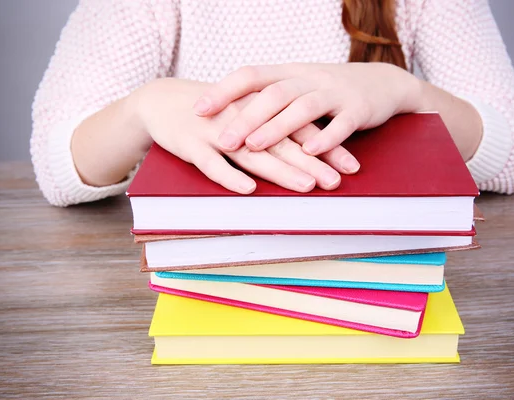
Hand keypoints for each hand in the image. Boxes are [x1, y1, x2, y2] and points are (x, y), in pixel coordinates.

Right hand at [131, 78, 356, 193]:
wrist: (163, 101)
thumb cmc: (214, 113)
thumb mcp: (245, 115)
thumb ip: (275, 130)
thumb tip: (311, 153)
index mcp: (261, 111)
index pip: (300, 129)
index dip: (326, 146)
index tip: (351, 166)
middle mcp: (244, 119)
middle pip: (283, 142)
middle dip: (312, 162)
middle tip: (336, 182)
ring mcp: (217, 131)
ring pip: (253, 153)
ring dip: (281, 170)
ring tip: (306, 186)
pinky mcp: (191, 144)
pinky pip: (211, 163)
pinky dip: (229, 176)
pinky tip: (248, 189)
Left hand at [192, 62, 423, 155]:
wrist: (383, 83)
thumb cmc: (331, 90)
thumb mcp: (299, 85)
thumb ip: (270, 97)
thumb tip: (227, 113)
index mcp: (291, 72)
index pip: (251, 75)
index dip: (223, 91)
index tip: (198, 109)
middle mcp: (309, 78)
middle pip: (273, 94)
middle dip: (246, 118)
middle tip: (222, 140)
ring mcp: (335, 92)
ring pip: (302, 108)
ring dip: (277, 128)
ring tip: (254, 147)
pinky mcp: (358, 109)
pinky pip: (341, 124)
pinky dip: (325, 138)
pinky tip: (309, 153)